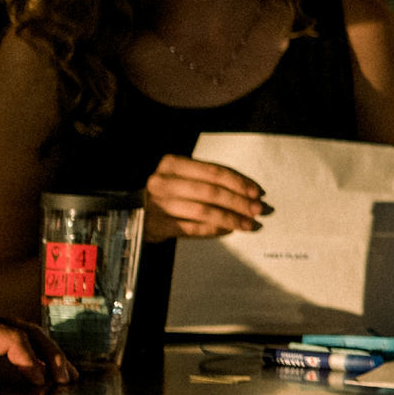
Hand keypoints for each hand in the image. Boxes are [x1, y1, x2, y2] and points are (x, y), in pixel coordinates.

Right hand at [140, 154, 265, 240]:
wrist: (136, 211)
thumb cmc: (169, 192)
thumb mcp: (183, 177)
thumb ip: (208, 179)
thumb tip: (247, 191)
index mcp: (172, 164)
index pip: (213, 172)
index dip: (238, 182)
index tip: (256, 192)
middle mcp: (163, 182)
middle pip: (211, 192)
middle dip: (238, 202)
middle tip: (257, 210)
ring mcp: (158, 205)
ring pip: (204, 211)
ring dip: (231, 218)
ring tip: (248, 223)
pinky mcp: (158, 225)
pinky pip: (193, 228)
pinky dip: (214, 230)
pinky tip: (228, 230)